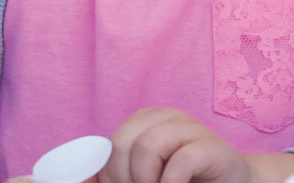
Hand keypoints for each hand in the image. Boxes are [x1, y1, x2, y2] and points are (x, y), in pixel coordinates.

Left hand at [105, 108, 293, 182]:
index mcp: (146, 122)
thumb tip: (82, 178)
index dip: (108, 175)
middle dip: (124, 178)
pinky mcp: (211, 146)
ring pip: (147, 146)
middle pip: (122, 143)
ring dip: (146, 181)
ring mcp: (191, 127)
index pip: (108, 145)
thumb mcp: (145, 177)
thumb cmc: (186, 181)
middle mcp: (167, 117)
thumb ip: (116, 176)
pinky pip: (179, 162)